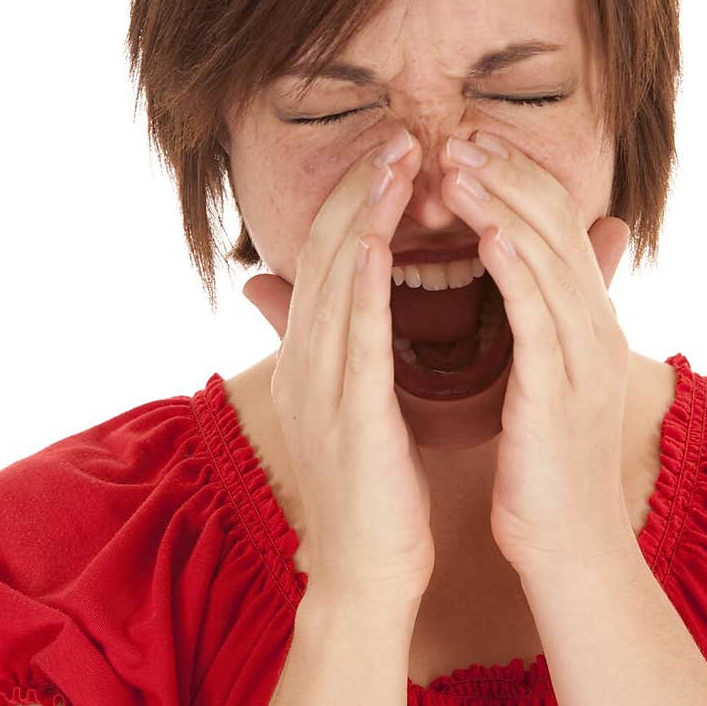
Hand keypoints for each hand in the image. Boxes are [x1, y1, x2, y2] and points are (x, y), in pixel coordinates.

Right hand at [243, 131, 434, 624]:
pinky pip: (354, 343)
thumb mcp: (354, 406)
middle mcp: (306, 363)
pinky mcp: (349, 420)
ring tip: (396, 162)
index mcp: (312, 356)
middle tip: (400, 133)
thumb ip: (347, 348)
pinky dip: (364, 289)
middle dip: (361, 190)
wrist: (366, 572)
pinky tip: (380, 244)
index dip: (357, 200)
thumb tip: (344, 307)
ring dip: (365, 217)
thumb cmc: (376, 489)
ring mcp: (321, 390)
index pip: (329, 258)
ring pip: (338, 284)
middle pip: (328, 255)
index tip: (393, 153)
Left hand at [440, 130, 634, 587]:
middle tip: (455, 134)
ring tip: (457, 164)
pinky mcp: (561, 392)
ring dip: (502, 205)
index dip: (515, 177)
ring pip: (548, 259)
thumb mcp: (539, 379)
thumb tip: (506, 276)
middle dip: (505, 174)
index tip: (465, 144)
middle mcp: (594, 326)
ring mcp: (584, 357)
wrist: (567, 545)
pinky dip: (518, 270)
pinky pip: (541, 317)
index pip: (557, 223)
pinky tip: (489, 234)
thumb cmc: (540, 465)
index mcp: (586, 319)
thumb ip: (527, 320)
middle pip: (557, 224)